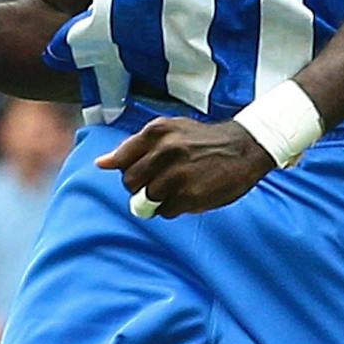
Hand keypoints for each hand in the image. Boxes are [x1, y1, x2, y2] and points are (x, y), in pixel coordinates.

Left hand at [95, 117, 274, 217]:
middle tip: (154, 184)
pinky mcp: (191, 196)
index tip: (136, 174)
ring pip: (146, 198)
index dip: (126, 170)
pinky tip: (184, 197)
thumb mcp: (167, 131)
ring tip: (173, 190)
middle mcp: (164, 151)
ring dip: (155, 200)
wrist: (242, 148)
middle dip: (138, 187)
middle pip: (130, 182)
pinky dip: (170, 209)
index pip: (122, 159)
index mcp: (156, 132)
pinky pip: (165, 211)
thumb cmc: (200, 140)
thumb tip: (101, 163)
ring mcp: (178, 175)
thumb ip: (134, 147)